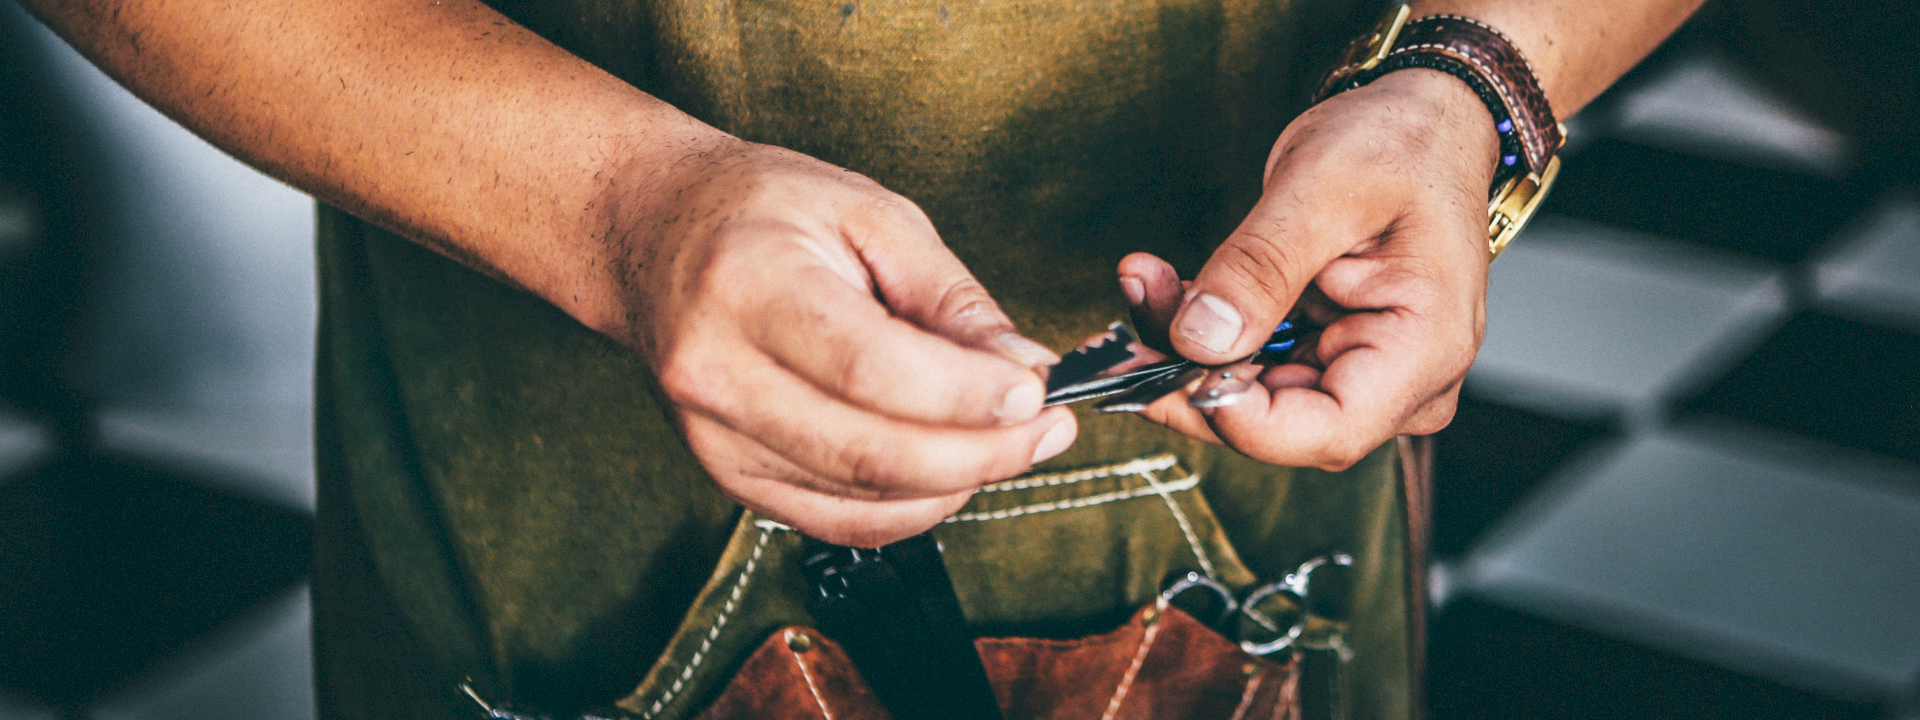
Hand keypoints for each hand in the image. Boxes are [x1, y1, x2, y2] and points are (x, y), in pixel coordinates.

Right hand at [600, 139, 1076, 545]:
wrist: (650, 234)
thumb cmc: (760, 211)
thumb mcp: (869, 214)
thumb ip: (949, 297)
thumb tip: (1024, 368)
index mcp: (751, 286)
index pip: (872, 369)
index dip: (965, 395)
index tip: (1036, 391)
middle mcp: (719, 373)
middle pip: (871, 453)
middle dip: (983, 453)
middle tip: (1047, 430)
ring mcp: (715, 437)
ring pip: (861, 499)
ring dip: (956, 483)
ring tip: (1010, 442)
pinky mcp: (726, 475)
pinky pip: (835, 521)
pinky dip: (909, 508)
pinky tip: (951, 471)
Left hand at [1115, 69, 1496, 469]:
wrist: (1421, 123)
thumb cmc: (1400, 145)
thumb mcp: (1323, 188)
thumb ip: (1260, 267)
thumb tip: (1200, 339)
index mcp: (1425, 349)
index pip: (1326, 431)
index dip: (1236, 417)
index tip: (1167, 365)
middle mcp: (1403, 382)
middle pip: (1278, 424)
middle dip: (1190, 377)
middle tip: (1125, 325)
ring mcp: (1364, 374)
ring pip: (1253, 400)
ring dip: (1185, 355)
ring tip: (1143, 286)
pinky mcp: (1327, 356)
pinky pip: (1253, 368)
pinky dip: (1204, 337)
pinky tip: (1165, 292)